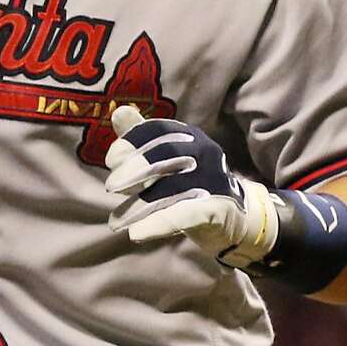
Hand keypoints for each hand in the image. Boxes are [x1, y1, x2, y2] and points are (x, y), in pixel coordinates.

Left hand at [104, 106, 279, 268]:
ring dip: (137, 207)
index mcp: (189, 138)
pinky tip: (136, 234)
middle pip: (163, 157)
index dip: (132, 142)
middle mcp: (203, 154)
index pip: (157, 131)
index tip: (112, 160)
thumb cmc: (189, 183)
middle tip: (110, 186)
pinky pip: (184, 215)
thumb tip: (119, 111)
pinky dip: (158, 224)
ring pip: (168, 191)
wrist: (235, 217)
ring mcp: (212, 182)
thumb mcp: (163, 159)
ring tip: (115, 222)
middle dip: (132, 170)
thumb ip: (139, 137)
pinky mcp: (216, 210)